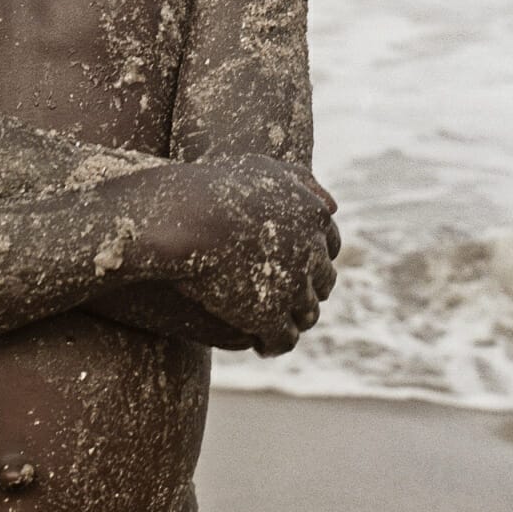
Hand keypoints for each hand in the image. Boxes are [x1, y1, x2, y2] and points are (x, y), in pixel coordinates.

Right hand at [169, 156, 339, 356]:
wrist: (180, 216)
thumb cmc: (211, 186)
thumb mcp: (261, 168)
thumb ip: (300, 181)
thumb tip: (332, 205)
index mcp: (314, 215)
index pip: (329, 245)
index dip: (311, 255)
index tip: (292, 262)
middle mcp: (312, 251)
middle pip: (323, 281)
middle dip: (307, 288)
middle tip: (283, 295)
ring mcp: (294, 285)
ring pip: (307, 314)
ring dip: (293, 319)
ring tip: (270, 323)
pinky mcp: (270, 315)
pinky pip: (283, 339)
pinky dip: (274, 343)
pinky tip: (259, 343)